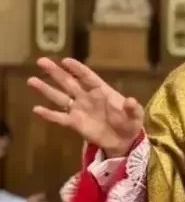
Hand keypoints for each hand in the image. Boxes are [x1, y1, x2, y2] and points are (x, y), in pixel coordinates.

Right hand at [28, 58, 144, 157]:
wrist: (123, 141)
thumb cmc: (129, 123)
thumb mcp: (135, 116)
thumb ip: (132, 108)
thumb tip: (130, 100)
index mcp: (102, 91)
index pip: (87, 77)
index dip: (77, 69)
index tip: (65, 60)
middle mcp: (87, 97)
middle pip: (69, 82)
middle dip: (56, 72)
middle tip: (41, 61)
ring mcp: (79, 109)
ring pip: (60, 97)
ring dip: (46, 89)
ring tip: (32, 80)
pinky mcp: (74, 123)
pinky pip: (59, 118)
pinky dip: (49, 114)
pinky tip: (36, 109)